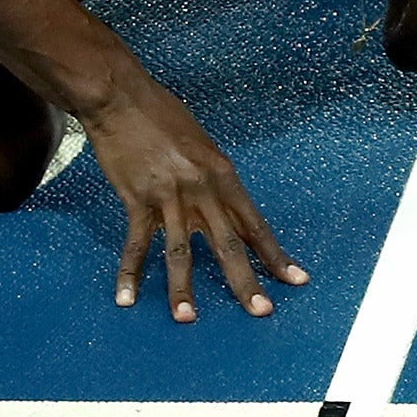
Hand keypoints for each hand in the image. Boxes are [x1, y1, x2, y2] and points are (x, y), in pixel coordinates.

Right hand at [84, 77, 307, 321]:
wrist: (121, 98)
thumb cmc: (160, 112)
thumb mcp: (200, 141)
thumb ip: (211, 176)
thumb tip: (219, 204)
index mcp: (221, 173)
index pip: (254, 223)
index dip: (275, 254)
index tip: (295, 280)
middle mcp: (200, 189)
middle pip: (227, 243)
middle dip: (245, 281)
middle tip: (260, 311)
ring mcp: (168, 196)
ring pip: (181, 251)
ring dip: (183, 288)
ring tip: (187, 318)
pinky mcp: (137, 199)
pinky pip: (136, 243)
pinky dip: (130, 272)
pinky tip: (126, 297)